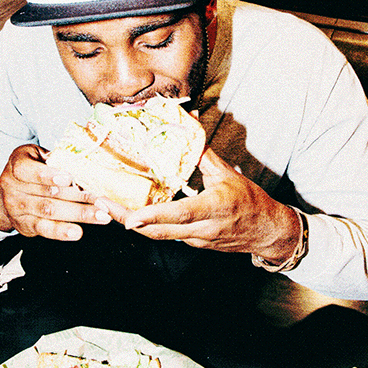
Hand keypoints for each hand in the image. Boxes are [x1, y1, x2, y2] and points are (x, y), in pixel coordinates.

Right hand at [0, 144, 111, 239]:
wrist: (7, 194)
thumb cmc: (31, 169)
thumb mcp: (37, 156)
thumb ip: (55, 158)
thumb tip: (85, 161)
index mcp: (17, 163)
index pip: (28, 170)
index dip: (48, 175)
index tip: (69, 178)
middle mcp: (13, 186)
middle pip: (48, 193)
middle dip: (78, 196)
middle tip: (101, 200)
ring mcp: (17, 207)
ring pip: (50, 211)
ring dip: (78, 214)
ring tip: (100, 216)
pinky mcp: (24, 224)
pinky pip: (44, 229)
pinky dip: (62, 231)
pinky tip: (77, 232)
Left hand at [96, 147, 301, 262]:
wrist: (267, 232)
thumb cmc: (250, 201)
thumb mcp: (228, 174)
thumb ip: (204, 152)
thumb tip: (191, 123)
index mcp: (212, 209)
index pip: (179, 215)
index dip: (153, 217)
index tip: (130, 218)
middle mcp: (202, 229)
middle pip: (158, 230)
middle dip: (126, 218)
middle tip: (100, 204)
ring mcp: (196, 240)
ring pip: (158, 235)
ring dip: (132, 222)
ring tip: (107, 206)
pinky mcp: (193, 244)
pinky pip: (166, 235)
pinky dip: (147, 225)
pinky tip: (130, 213)